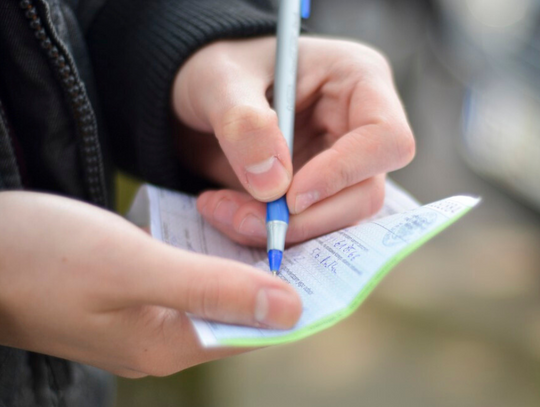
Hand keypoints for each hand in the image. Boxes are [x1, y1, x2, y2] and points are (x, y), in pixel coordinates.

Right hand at [0, 192, 300, 377]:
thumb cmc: (46, 257)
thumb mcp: (136, 269)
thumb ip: (211, 290)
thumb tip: (289, 310)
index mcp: (168, 344)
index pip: (253, 332)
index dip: (293, 299)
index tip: (327, 261)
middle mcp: (162, 338)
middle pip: (236, 310)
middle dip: (272, 275)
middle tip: (303, 230)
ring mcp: (145, 315)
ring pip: (212, 290)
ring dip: (239, 260)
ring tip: (272, 222)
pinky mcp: (131, 291)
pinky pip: (186, 276)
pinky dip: (208, 253)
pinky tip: (220, 225)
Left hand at [172, 36, 414, 246]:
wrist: (204, 98)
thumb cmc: (221, 71)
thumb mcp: (219, 80)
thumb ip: (243, 124)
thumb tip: (274, 186)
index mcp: (358, 81)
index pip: (386, 139)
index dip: (344, 173)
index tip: (290, 195)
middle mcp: (358, 129)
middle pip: (365, 194)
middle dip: (303, 219)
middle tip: (242, 218)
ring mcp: (339, 165)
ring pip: (335, 221)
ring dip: (278, 230)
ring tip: (221, 210)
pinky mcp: (315, 194)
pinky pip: (304, 228)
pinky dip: (262, 232)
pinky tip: (224, 211)